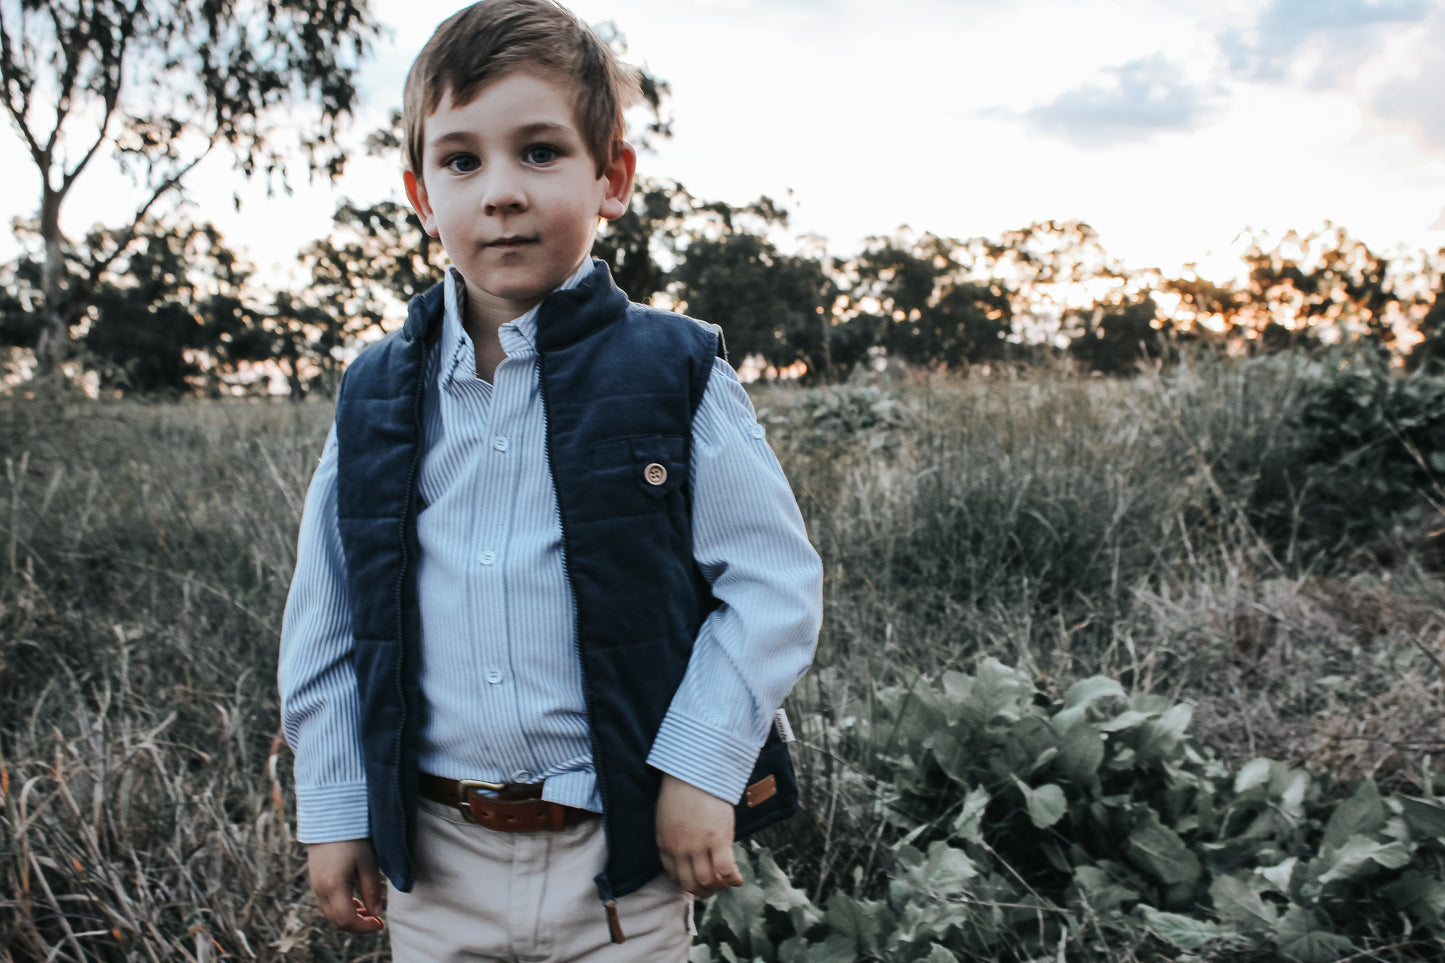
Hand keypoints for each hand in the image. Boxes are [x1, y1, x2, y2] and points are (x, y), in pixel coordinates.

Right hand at [307, 839, 385, 932]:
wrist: (331, 816)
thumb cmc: (353, 837)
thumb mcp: (368, 863)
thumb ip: (372, 890)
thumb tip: (376, 913)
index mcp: (333, 886)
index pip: (346, 920)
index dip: (363, 927)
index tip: (379, 924)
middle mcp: (320, 889)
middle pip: (336, 921)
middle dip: (357, 925)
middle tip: (376, 919)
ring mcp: (315, 884)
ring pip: (330, 913)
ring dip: (349, 916)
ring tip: (368, 908)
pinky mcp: (315, 878)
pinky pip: (326, 902)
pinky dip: (341, 907)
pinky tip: (356, 898)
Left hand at [655, 773, 741, 897]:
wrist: (695, 772)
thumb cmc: (682, 790)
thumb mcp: (666, 817)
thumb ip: (671, 836)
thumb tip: (683, 853)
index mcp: (665, 843)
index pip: (674, 876)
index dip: (687, 882)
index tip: (697, 880)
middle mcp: (680, 849)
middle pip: (691, 884)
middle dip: (703, 891)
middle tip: (714, 887)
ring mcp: (699, 846)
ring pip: (708, 881)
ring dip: (718, 887)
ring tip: (726, 882)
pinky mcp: (718, 840)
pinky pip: (725, 870)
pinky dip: (732, 880)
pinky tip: (737, 879)